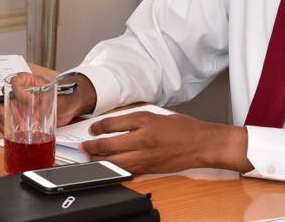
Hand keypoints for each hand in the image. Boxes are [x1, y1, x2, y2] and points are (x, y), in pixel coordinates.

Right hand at [0, 73, 96, 133]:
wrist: (71, 106)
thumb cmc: (65, 96)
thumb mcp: (59, 97)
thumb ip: (46, 102)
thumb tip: (34, 110)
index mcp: (27, 80)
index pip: (14, 82)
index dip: (20, 93)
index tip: (32, 102)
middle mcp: (18, 92)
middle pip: (3, 98)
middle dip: (12, 112)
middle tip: (26, 123)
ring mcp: (16, 106)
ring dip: (6, 122)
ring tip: (22, 130)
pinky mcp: (16, 119)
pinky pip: (2, 123)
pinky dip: (5, 130)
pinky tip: (16, 135)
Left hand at [81, 111, 251, 173]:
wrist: (202, 144)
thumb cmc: (183, 128)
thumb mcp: (156, 115)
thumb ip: (136, 119)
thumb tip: (115, 124)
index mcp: (144, 120)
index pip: (111, 124)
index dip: (97, 127)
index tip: (92, 130)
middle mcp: (143, 138)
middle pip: (109, 144)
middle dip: (92, 147)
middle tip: (83, 147)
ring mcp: (146, 155)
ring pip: (115, 161)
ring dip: (100, 160)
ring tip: (90, 159)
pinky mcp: (151, 168)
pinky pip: (129, 170)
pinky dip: (116, 169)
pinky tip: (109, 168)